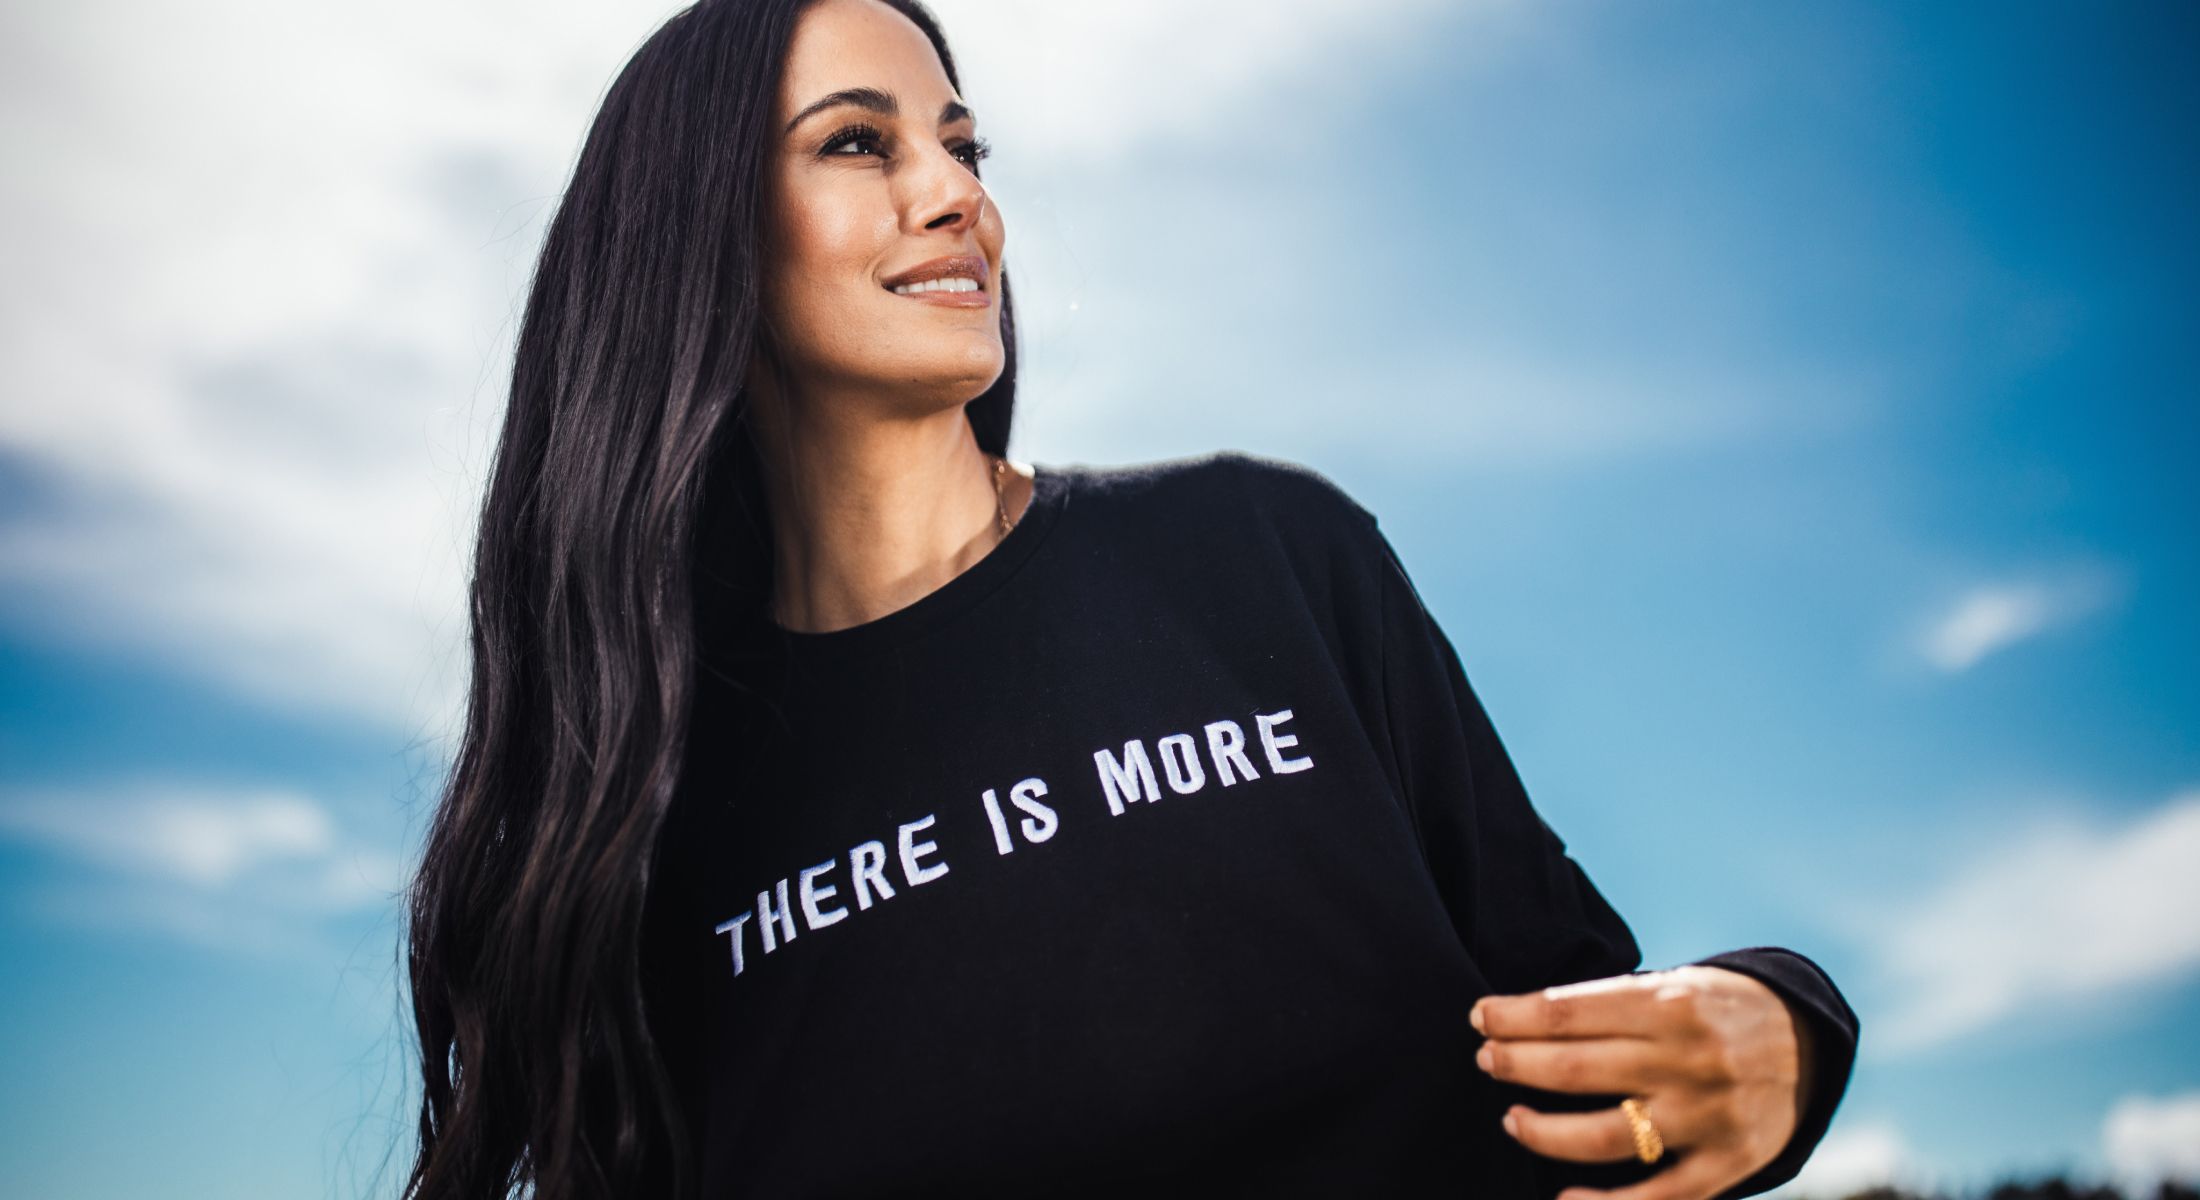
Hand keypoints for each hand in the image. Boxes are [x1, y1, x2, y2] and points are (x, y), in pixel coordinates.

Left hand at [1470, 965, 1815, 1199]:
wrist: (1808, 1044)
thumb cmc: (1716, 1010)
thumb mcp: (1674, 985)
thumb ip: (1612, 1005)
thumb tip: (1523, 1020)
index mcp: (1671, 1004)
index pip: (1569, 1011)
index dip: (1514, 1017)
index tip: (1480, 1017)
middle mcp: (1689, 1061)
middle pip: (1576, 1069)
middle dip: (1516, 1065)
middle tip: (1486, 1061)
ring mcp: (1707, 1118)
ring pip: (1602, 1136)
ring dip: (1542, 1131)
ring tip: (1512, 1119)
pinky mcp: (1725, 1165)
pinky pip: (1654, 1197)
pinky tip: (1562, 1199)